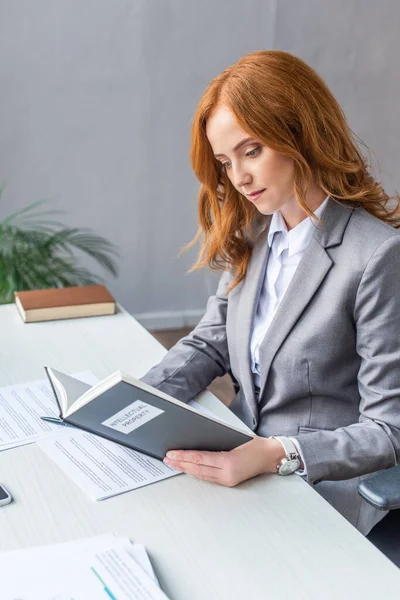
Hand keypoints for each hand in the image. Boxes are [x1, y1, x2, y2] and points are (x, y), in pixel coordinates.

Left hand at [163, 436, 284, 486]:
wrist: (270, 456)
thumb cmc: (255, 444)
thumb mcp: (235, 437)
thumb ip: (216, 440)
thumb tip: (196, 439)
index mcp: (228, 462)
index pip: (199, 458)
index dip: (183, 456)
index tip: (171, 453)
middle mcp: (226, 474)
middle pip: (197, 468)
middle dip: (180, 463)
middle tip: (167, 458)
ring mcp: (227, 480)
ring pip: (201, 475)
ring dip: (185, 469)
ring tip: (173, 463)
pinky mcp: (228, 482)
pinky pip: (208, 478)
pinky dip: (195, 472)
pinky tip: (187, 468)